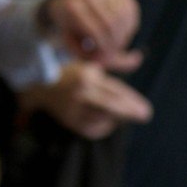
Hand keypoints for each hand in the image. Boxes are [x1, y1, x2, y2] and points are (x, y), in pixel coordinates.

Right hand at [20, 61, 152, 139]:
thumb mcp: (91, 63)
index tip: (146, 109)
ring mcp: (74, 109)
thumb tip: (139, 58)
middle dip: (130, 112)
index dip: (132, 100)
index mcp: (86, 77)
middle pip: (111, 106)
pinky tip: (108, 123)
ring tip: (125, 116)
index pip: (115, 90)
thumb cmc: (69, 72)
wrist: (40, 86)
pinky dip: (102, 127)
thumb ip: (116, 62)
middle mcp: (80, 93)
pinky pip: (92, 128)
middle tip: (145, 115)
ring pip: (103, 118)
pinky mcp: (70, 121)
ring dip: (117, 119)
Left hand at [43, 0, 142, 72]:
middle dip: (116, 43)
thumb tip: (125, 59)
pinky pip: (131, 10)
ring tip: (115, 43)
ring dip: (124, 35)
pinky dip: (129, 25)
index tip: (106, 57)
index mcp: (71, 7)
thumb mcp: (72, 44)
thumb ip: (92, 56)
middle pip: (112, 24)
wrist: (65, 0)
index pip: (95, 31)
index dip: (104, 48)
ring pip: (123, 17)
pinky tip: (120, 31)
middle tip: (113, 52)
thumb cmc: (69, 27)